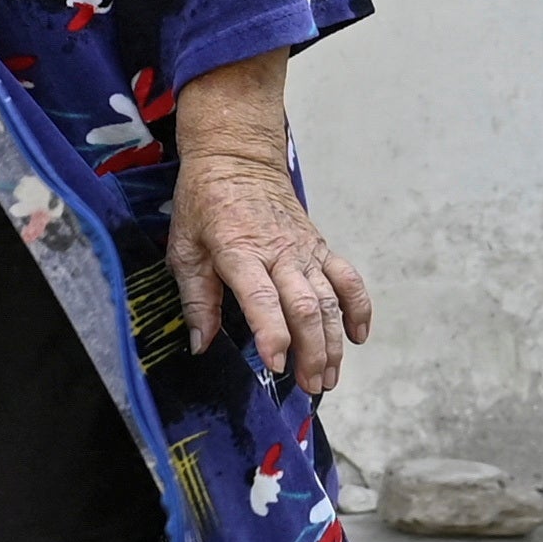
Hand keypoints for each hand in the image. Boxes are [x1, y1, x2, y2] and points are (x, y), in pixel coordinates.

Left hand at [162, 52, 373, 390]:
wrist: (236, 156)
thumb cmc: (204, 201)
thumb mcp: (184, 247)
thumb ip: (196, 298)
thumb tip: (201, 344)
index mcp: (239, 251)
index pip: (262, 298)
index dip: (273, 334)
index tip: (278, 365)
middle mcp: (278, 251)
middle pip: (305, 306)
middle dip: (312, 351)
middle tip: (310, 386)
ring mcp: (305, 248)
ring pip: (330, 299)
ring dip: (334, 341)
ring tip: (330, 377)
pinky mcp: (320, 245)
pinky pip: (347, 278)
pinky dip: (358, 307)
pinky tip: (358, 337)